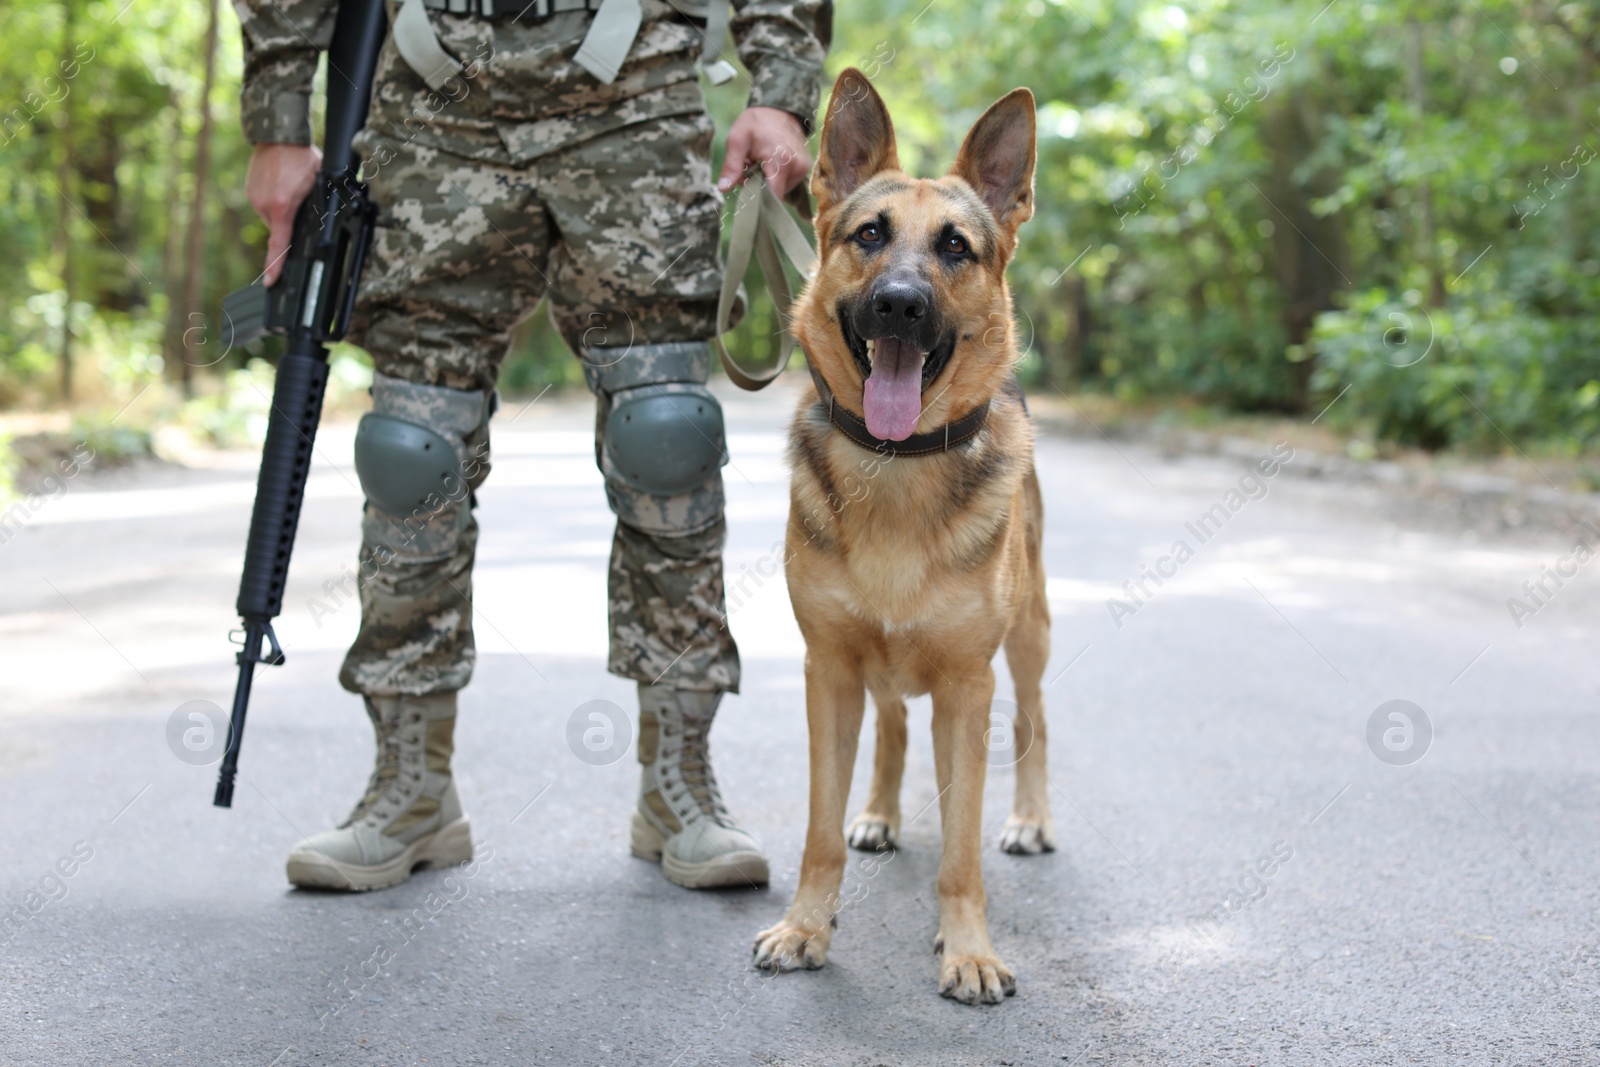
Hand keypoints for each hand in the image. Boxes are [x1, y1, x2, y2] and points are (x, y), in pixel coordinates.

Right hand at [246, 143, 321, 285]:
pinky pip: (265, 205)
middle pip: (280, 229)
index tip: (271, 281)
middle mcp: (264, 205)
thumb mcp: (318, 184)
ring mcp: (254, 198)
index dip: (276, 265)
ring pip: (273, 217)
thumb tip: (316, 229)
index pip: (279, 244)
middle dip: (291, 223)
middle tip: (302, 203)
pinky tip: (282, 185)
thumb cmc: (302, 158)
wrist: (278, 136)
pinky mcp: (250, 191)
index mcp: (282, 207)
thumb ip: (313, 208)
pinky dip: (275, 201)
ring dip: (284, 210)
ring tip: (292, 188)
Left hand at [718, 106, 810, 199]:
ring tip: (760, 164)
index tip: (746, 188)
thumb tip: (723, 188)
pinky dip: (775, 178)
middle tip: (749, 169)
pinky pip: (787, 183)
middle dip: (759, 188)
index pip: (773, 196)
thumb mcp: (737, 139)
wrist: (779, 109)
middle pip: (775, 194)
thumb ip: (731, 166)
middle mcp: (797, 166)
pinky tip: (770, 164)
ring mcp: (803, 168)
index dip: (757, 199)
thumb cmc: (756, 122)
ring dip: (767, 183)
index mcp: (781, 159)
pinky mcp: (805, 168)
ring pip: (780, 190)